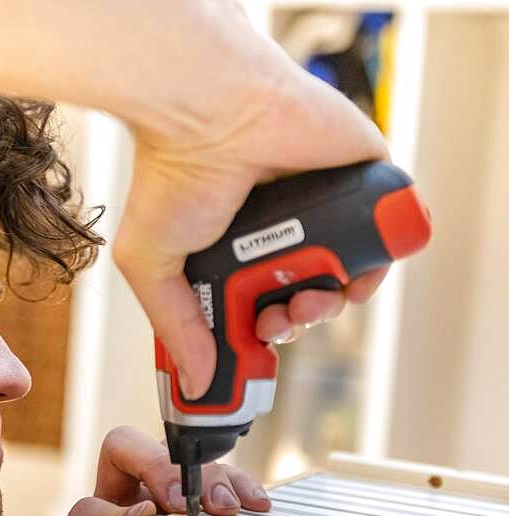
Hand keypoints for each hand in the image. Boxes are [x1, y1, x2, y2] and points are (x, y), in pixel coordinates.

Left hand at [59, 426, 270, 515]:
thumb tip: (145, 512)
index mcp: (115, 472)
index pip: (125, 443)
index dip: (152, 464)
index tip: (173, 502)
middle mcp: (152, 472)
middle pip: (180, 452)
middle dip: (204, 476)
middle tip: (221, 506)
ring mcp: (184, 486)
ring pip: (210, 467)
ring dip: (231, 484)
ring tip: (249, 506)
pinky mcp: (209, 505)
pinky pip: (231, 487)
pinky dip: (245, 493)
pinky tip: (259, 506)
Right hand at [111, 2, 388, 397]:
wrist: (210, 113)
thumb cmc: (170, 174)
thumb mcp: (151, 264)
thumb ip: (175, 328)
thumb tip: (197, 383)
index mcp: (231, 246)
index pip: (255, 304)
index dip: (259, 334)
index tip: (254, 355)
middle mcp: (278, 229)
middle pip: (303, 296)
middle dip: (295, 323)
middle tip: (277, 324)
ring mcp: (320, 208)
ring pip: (345, 276)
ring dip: (332, 304)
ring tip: (308, 298)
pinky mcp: (360, 183)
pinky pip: (385, 236)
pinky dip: (377, 263)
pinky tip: (351, 273)